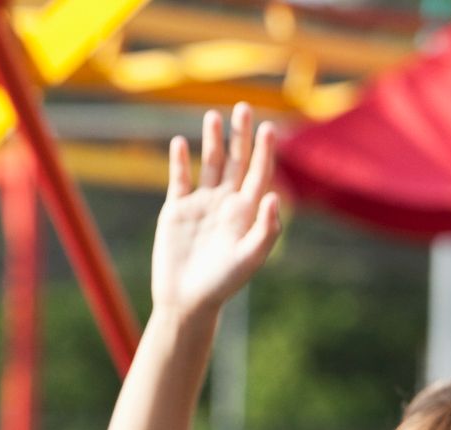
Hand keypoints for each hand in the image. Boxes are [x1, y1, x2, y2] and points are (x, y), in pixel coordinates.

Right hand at [151, 103, 281, 323]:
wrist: (186, 301)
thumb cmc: (222, 284)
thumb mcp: (249, 258)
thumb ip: (266, 229)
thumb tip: (274, 195)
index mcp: (246, 212)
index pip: (258, 172)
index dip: (263, 150)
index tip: (268, 127)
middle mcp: (226, 203)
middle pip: (236, 161)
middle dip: (240, 135)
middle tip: (243, 108)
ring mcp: (201, 205)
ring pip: (210, 165)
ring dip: (212, 141)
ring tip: (212, 116)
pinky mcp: (176, 211)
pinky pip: (180, 180)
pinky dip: (179, 161)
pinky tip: (180, 142)